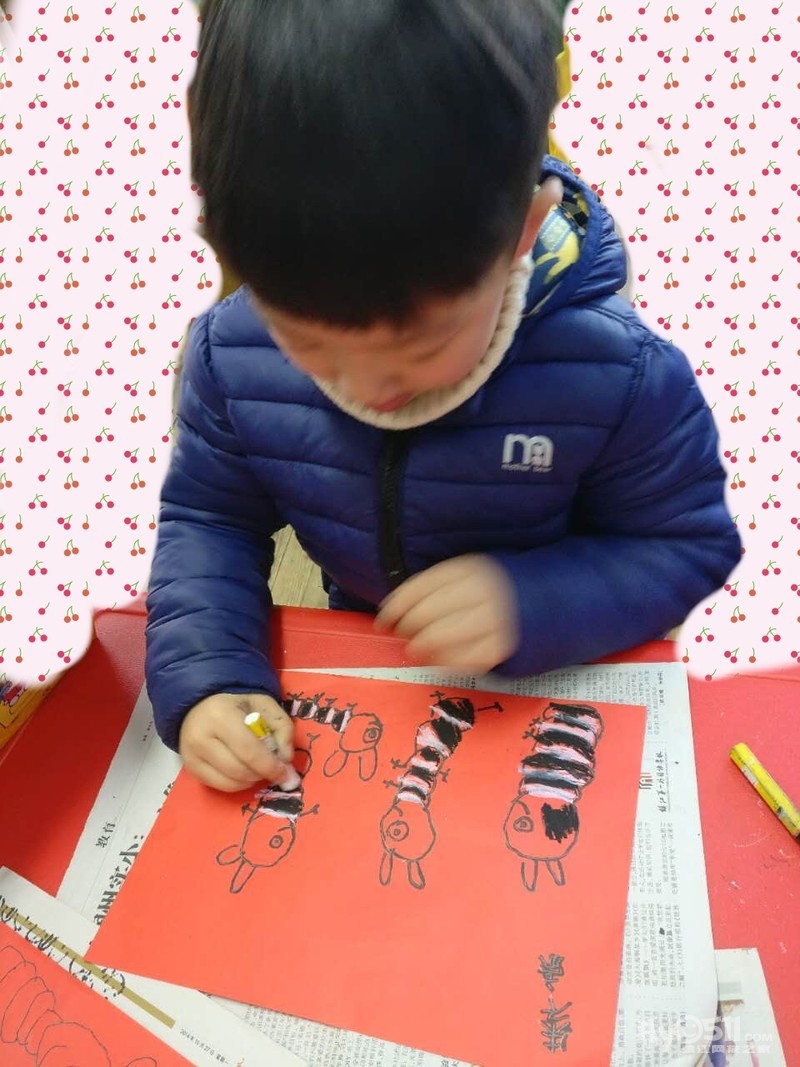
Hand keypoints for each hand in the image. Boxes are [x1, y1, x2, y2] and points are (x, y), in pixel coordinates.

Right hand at [179, 692, 294, 791]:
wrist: (200, 704)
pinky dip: (237, 784)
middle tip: (274, 771)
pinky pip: (219, 786)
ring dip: (251, 780)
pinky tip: (243, 771)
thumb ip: (282, 727)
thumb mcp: (264, 705)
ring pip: (229, 782)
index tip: (286, 774)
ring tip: (257, 767)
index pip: (249, 751)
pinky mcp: (189, 767)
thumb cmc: (236, 704)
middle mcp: (201, 737)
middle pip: (239, 770)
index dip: (271, 766)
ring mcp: (191, 755)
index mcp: (221, 716)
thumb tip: (286, 759)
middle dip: (262, 774)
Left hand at [375, 554, 518, 674]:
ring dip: (423, 646)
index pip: (421, 586)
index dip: (397, 605)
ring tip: (416, 649)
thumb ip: (444, 586)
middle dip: (409, 627)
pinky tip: (439, 659)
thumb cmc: (503, 589)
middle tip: (403, 634)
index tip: (384, 618)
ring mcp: (495, 620)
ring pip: (442, 637)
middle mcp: (482, 592)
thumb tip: (399, 608)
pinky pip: (465, 659)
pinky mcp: (504, 645)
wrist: (554, 600)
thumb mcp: (476, 573)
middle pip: (428, 613)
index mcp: (471, 569)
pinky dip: (447, 661)